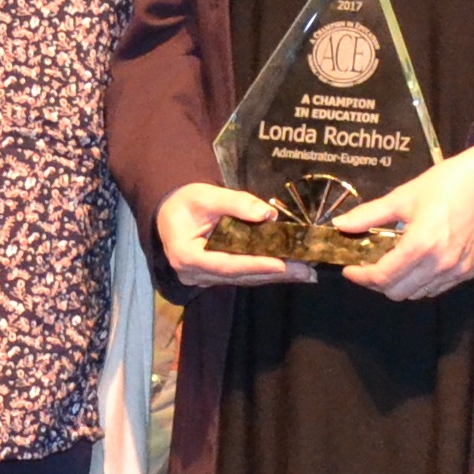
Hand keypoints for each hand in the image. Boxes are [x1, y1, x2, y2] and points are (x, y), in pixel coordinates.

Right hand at [156, 181, 314, 285]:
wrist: (167, 213)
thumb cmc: (183, 202)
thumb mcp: (206, 195)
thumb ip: (236, 203)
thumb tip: (268, 214)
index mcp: (187, 255)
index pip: (227, 264)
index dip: (256, 265)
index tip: (283, 264)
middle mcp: (194, 274)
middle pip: (239, 276)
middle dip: (275, 274)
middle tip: (307, 272)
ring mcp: (202, 279)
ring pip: (242, 279)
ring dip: (274, 276)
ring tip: (305, 273)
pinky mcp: (213, 277)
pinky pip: (241, 276)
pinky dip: (263, 272)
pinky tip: (287, 271)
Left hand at [334, 140, 473, 299]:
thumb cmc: (448, 183)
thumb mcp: (404, 196)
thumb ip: (370, 214)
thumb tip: (341, 224)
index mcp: (420, 246)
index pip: (382, 277)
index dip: (361, 277)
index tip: (350, 269)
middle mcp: (439, 265)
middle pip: (397, 292)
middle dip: (377, 283)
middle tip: (368, 266)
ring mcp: (456, 272)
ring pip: (416, 294)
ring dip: (399, 284)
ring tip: (390, 264)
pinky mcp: (468, 272)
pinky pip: (436, 289)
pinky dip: (420, 283)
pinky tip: (414, 265)